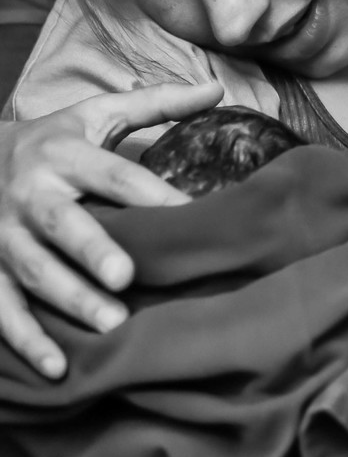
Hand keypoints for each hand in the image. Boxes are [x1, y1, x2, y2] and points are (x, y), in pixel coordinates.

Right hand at [0, 81, 222, 376]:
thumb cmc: (54, 140)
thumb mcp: (97, 114)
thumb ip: (157, 103)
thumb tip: (218, 88)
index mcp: (63, 155)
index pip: (113, 174)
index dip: (149, 194)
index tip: (185, 215)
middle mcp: (32, 195)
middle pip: (63, 224)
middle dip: (92, 250)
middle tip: (127, 276)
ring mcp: (5, 237)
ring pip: (35, 271)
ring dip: (70, 299)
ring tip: (111, 324)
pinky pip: (4, 308)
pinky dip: (26, 340)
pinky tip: (57, 367)